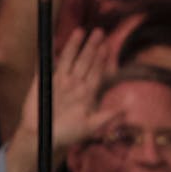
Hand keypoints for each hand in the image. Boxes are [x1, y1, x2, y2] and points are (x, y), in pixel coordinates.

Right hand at [11, 29, 114, 171]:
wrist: (42, 139)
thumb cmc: (68, 133)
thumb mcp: (91, 126)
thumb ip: (108, 116)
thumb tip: (128, 107)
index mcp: (87, 91)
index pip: (97, 71)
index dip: (102, 58)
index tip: (108, 46)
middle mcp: (75, 83)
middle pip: (85, 61)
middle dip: (92, 46)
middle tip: (99, 31)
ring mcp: (60, 82)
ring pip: (69, 60)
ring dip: (74, 46)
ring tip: (80, 31)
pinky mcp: (43, 84)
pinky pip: (47, 67)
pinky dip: (49, 56)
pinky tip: (51, 44)